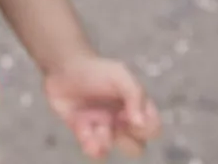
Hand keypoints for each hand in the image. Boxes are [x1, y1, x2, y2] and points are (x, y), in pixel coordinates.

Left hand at [44, 54, 160, 158]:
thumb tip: (140, 123)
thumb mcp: (121, 75)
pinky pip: (92, 150)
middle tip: (116, 121)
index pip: (153, 129)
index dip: (146, 128)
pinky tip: (84, 129)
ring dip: (105, 143)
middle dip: (128, 141)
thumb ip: (135, 94)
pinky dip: (89, 145)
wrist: (64, 67)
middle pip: (137, 147)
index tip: (129, 112)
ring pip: (112, 149)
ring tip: (96, 127)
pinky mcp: (84, 133)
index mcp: (136, 107)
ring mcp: (103, 128)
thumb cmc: (97, 69)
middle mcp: (121, 121)